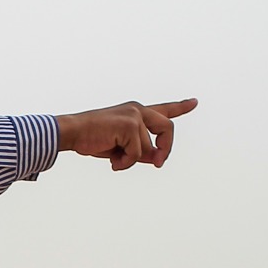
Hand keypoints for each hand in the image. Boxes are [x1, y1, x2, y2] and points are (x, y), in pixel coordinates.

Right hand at [57, 99, 196, 170]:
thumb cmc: (93, 139)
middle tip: (158, 164)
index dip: (181, 107)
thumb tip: (158, 159)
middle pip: (167, 129)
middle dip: (165, 149)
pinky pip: (137, 154)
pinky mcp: (129, 125)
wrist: (72, 133)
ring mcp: (134, 116)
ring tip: (114, 160)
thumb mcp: (121, 147)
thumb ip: (141, 151)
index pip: (163, 110)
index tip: (194, 102)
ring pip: (147, 148)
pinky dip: (125, 162)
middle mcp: (137, 110)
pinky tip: (113, 161)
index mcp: (135, 112)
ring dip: (132, 160)